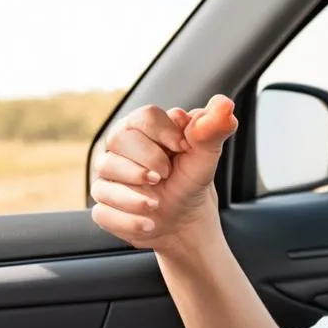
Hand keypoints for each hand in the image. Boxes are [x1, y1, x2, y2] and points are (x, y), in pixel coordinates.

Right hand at [90, 95, 237, 252]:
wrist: (184, 219)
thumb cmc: (190, 180)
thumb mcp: (206, 154)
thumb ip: (213, 128)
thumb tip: (224, 104)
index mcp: (142, 128)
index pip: (144, 116)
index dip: (165, 132)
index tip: (183, 148)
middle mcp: (118, 149)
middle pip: (119, 138)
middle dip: (148, 158)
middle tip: (165, 174)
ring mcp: (107, 178)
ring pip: (105, 173)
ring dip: (134, 192)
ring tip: (156, 203)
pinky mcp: (103, 207)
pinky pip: (102, 210)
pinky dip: (129, 219)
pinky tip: (149, 223)